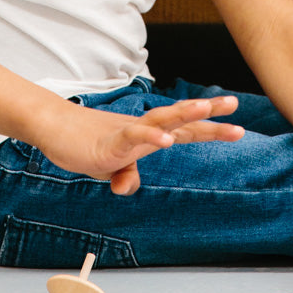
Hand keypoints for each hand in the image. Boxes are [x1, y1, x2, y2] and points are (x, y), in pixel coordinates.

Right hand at [35, 95, 244, 195]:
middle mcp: (143, 130)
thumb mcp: (111, 169)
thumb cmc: (86, 145)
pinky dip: (151, 135)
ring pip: (160, 118)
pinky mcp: (110, 142)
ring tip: (205, 107)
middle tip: (234, 104)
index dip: (210, 127)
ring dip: (184, 113)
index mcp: (149, 136)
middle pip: (181, 119)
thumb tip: (127, 188)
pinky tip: (167, 139)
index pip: (185, 130)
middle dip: (208, 113)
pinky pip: (134, 136)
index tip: (236, 124)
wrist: (56, 130)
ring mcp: (128, 134)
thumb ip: (126, 178)